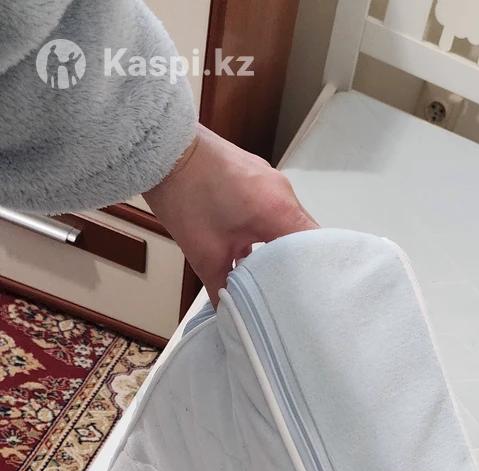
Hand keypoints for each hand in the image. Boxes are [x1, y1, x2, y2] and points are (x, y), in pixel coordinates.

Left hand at [145, 126, 317, 302]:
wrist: (161, 148)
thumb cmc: (185, 195)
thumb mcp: (205, 254)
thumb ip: (222, 289)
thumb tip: (230, 314)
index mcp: (280, 210)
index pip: (316, 248)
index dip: (317, 274)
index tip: (311, 295)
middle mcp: (282, 192)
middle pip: (303, 238)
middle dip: (296, 265)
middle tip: (288, 292)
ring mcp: (269, 181)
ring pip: (286, 224)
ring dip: (278, 248)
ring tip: (267, 274)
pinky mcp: (255, 176)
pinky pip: (271, 209)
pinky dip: (266, 231)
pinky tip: (249, 250)